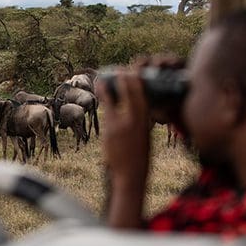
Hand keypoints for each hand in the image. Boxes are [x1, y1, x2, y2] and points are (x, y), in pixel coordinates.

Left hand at [97, 65, 150, 180]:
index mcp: (145, 122)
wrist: (129, 175)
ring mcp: (117, 126)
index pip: (140, 96)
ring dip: (106, 90)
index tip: (131, 71)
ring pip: (110, 102)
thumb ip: (141, 121)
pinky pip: (104, 113)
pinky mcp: (107, 132)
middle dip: (121, 79)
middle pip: (126, 94)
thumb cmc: (140, 156)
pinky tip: (100, 97)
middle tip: (118, 70)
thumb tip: (135, 107)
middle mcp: (132, 121)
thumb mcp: (145, 136)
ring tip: (101, 80)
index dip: (134, 81)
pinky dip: (103, 104)